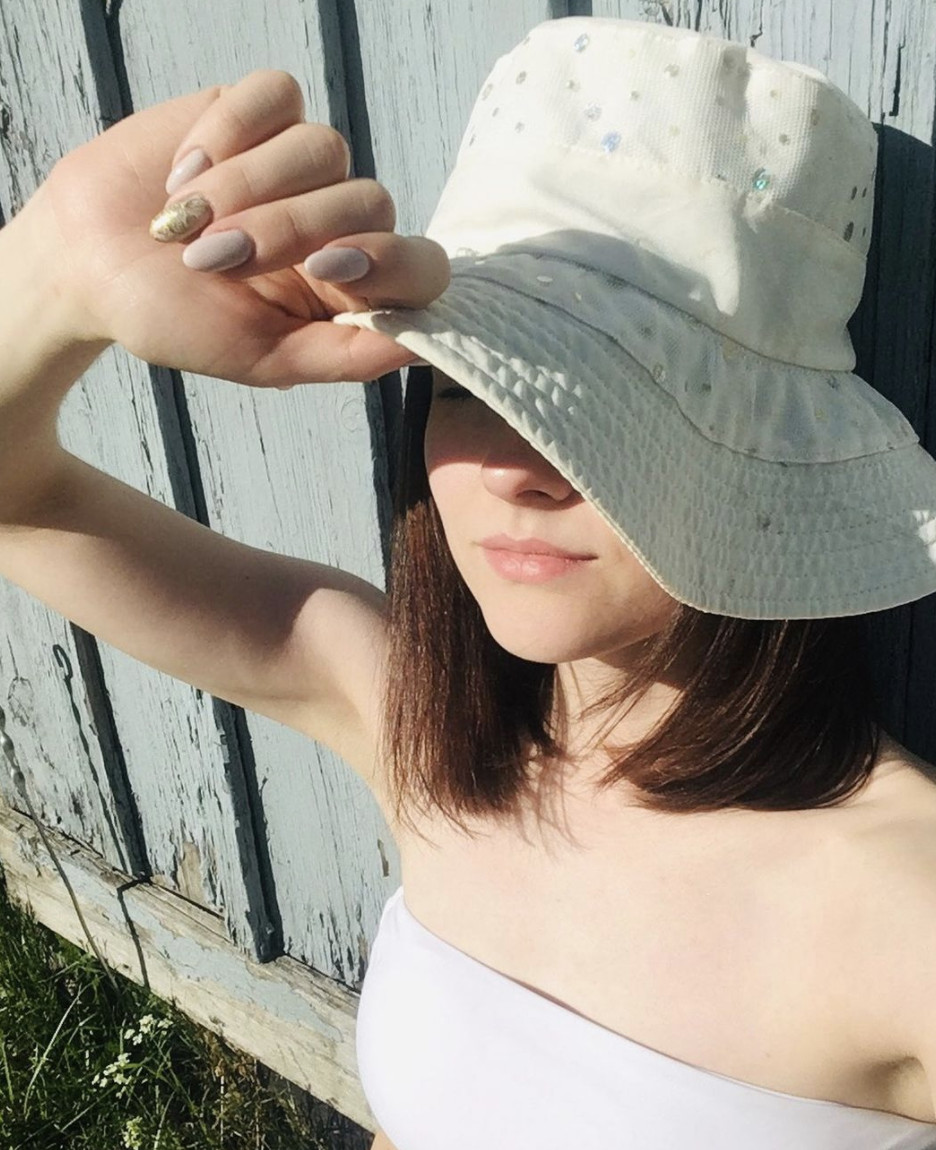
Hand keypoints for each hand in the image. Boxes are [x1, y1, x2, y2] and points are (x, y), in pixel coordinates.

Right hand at [29, 70, 448, 385]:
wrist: (87, 267)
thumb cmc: (174, 319)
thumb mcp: (262, 358)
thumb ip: (344, 356)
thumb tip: (420, 349)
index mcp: (351, 287)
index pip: (421, 266)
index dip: (391, 260)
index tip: (328, 268)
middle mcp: (337, 220)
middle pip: (368, 200)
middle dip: (288, 229)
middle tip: (212, 260)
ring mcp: (300, 164)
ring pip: (323, 147)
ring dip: (246, 187)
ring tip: (183, 225)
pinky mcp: (256, 111)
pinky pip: (279, 95)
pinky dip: (230, 132)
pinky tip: (184, 173)